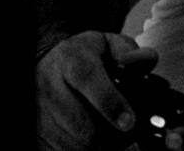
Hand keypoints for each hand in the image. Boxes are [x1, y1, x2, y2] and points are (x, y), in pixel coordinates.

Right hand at [37, 30, 158, 150]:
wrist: (48, 63)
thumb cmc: (85, 56)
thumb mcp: (109, 44)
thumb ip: (130, 51)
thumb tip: (146, 61)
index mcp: (72, 59)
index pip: (88, 78)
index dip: (110, 102)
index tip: (129, 121)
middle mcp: (51, 86)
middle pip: (81, 122)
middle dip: (109, 133)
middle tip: (129, 131)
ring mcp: (40, 113)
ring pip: (72, 143)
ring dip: (99, 145)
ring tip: (115, 133)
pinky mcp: (37, 134)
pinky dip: (83, 150)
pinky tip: (96, 140)